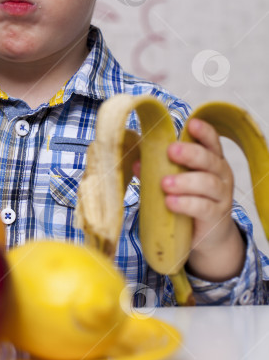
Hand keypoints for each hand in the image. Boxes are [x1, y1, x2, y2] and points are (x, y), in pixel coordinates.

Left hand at [162, 118, 244, 280]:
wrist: (208, 236)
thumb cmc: (189, 199)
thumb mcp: (176, 182)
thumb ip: (157, 170)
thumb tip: (136, 162)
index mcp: (211, 160)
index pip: (212, 142)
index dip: (204, 132)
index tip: (191, 124)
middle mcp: (221, 174)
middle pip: (210, 160)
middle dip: (191, 153)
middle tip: (171, 151)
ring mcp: (222, 196)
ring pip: (208, 183)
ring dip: (185, 181)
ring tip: (165, 184)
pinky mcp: (217, 216)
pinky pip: (204, 207)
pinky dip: (186, 203)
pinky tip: (170, 202)